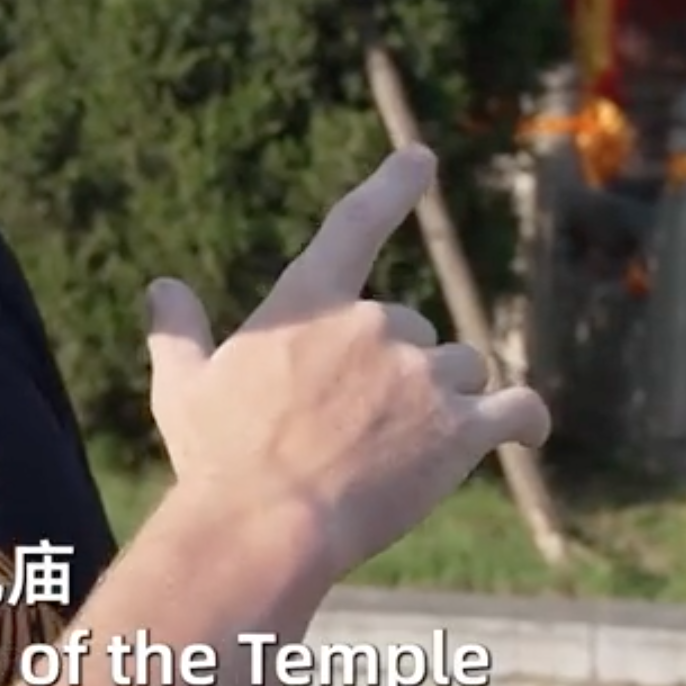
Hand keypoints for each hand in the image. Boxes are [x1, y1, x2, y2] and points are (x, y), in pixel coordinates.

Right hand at [142, 146, 551, 580]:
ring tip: (402, 452)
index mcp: (308, 303)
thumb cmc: (218, 458)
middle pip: (414, 328)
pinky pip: (516, 409)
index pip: (354, 225)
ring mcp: (422, 374)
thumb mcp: (182, 388)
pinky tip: (525, 430)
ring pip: (461, 369)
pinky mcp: (461, 429)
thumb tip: (161, 288)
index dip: (391, 187)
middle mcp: (372, 323)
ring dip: (444, 398)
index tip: (420, 158)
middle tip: (355, 426)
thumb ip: (177, 332)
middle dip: (397, 369)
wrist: (267, 527)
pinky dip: (524, 418)